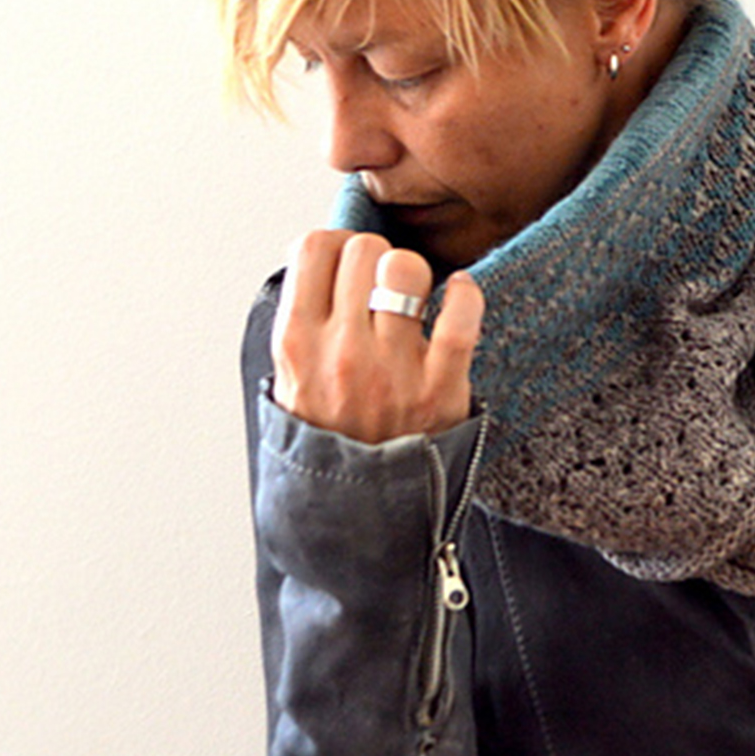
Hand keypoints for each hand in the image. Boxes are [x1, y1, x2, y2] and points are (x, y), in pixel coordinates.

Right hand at [271, 231, 484, 443]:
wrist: (357, 511)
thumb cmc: (330, 439)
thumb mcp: (288, 380)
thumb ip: (299, 322)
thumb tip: (318, 259)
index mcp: (297, 343)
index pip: (313, 247)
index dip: (335, 244)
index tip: (347, 262)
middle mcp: (341, 351)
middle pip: (362, 248)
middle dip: (376, 255)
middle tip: (382, 283)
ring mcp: (392, 368)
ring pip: (406, 267)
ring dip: (414, 272)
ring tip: (415, 295)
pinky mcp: (440, 387)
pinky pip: (461, 314)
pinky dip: (466, 294)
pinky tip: (459, 296)